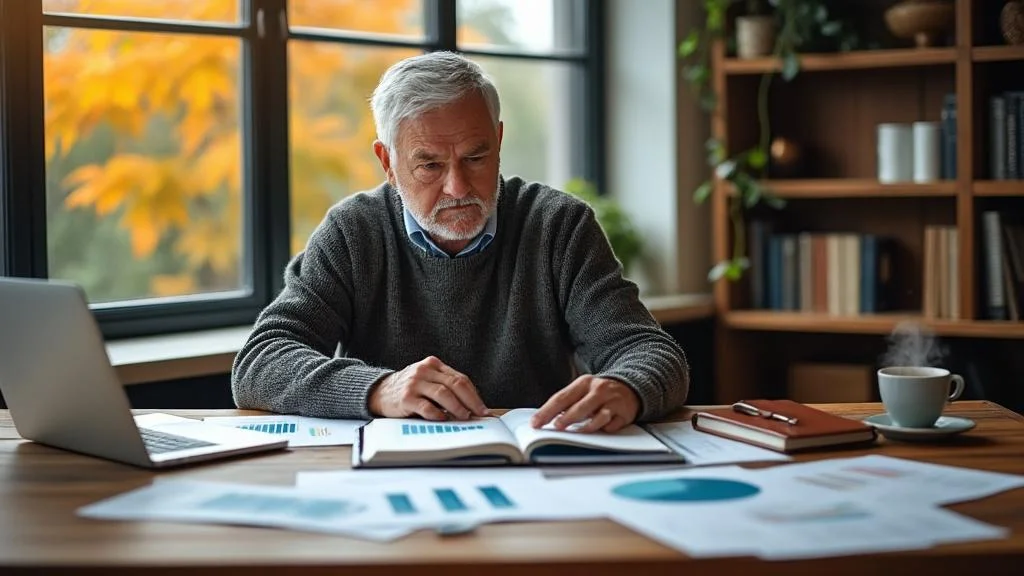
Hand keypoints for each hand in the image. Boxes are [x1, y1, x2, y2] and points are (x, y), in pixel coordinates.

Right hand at [368, 356, 488, 420]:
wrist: (378, 392)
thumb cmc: (409, 389)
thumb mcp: (427, 380)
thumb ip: (445, 387)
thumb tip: (471, 407)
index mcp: (433, 364)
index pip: (460, 378)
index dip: (474, 395)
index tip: (483, 409)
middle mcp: (424, 370)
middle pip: (455, 384)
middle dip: (471, 401)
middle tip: (479, 414)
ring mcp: (414, 383)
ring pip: (443, 394)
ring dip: (457, 408)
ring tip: (465, 417)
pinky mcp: (406, 398)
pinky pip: (426, 407)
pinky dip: (438, 414)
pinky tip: (444, 419)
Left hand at [530, 375, 639, 433]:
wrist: (630, 387)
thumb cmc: (599, 393)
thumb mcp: (583, 391)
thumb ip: (567, 403)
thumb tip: (546, 419)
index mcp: (584, 383)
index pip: (561, 398)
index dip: (547, 411)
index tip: (536, 422)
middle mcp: (599, 390)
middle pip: (580, 406)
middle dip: (567, 417)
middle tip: (556, 427)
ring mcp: (613, 401)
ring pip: (599, 416)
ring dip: (587, 425)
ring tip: (578, 432)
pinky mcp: (624, 413)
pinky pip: (613, 425)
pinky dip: (606, 429)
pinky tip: (601, 430)